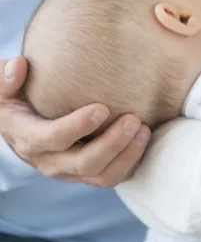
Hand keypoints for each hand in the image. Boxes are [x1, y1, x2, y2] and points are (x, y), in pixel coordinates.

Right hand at [0, 57, 150, 186]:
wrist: (25, 130)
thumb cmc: (18, 103)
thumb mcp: (4, 92)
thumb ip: (5, 79)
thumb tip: (18, 64)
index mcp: (29, 139)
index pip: (53, 139)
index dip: (77, 126)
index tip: (103, 108)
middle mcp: (51, 162)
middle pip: (84, 162)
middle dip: (112, 143)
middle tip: (133, 119)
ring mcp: (72, 172)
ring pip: (102, 176)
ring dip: (127, 155)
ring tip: (144, 129)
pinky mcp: (89, 174)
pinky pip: (113, 177)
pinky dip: (131, 162)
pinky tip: (144, 139)